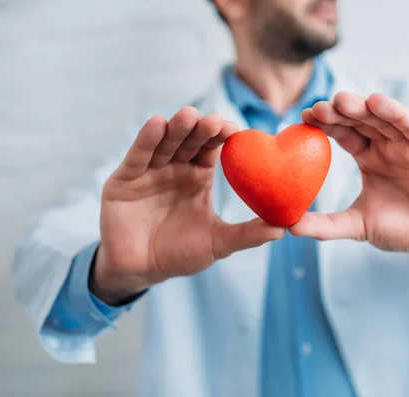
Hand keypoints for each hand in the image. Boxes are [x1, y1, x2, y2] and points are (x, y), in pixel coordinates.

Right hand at [93, 108, 284, 303]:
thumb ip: (247, 234)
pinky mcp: (124, 179)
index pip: (213, 148)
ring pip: (165, 143)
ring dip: (176, 127)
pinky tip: (157, 123)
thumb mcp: (218, 243)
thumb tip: (284, 228)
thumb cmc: (179, 254)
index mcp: (198, 176)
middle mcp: (175, 168)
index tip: (236, 131)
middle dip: (201, 128)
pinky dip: (146, 140)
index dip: (223, 137)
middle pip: (190, 140)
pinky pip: (137, 156)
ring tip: (189, 115)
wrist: (140, 271)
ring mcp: (149, 171)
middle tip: (214, 120)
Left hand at [292, 92, 408, 266]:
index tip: (302, 118)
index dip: (325, 124)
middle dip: (339, 112)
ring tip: (341, 100)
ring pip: (384, 119)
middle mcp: (387, 145)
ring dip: (363, 107)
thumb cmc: (403, 228)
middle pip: (360, 121)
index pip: (343, 134)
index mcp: (368, 157)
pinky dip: (397, 113)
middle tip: (317, 107)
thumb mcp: (359, 225)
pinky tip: (378, 103)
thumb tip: (289, 226)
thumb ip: (327, 225)